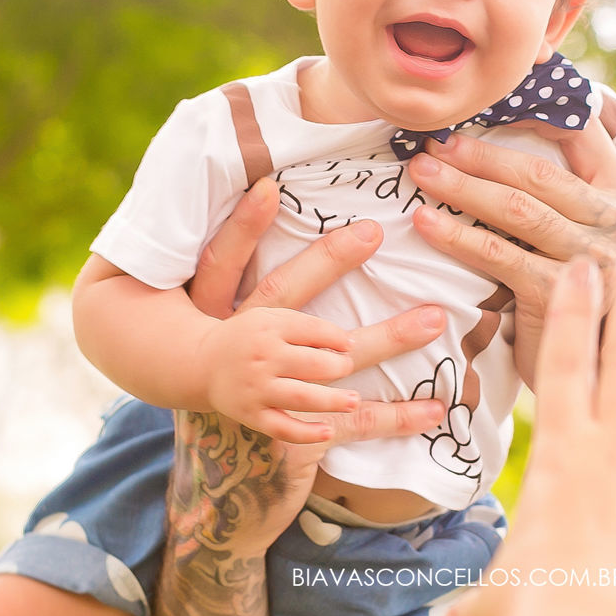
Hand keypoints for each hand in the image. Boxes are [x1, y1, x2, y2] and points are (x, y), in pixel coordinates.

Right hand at [173, 179, 447, 553]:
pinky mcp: (259, 419)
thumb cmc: (211, 313)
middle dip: (388, 338)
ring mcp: (261, 390)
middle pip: (332, 350)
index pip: (295, 286)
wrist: (179, 368)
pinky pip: (296, 431)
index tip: (374, 233)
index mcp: (257, 313)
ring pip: (319, 395)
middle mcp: (261, 352)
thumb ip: (242, 235)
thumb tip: (267, 184)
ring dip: (365, 393)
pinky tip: (359, 425)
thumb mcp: (218, 274)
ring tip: (426, 401)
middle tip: (436, 320)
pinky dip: (323, 430)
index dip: (331, 258)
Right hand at [195, 304, 362, 445]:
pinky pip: (282, 428)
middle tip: (348, 369)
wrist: (201, 364)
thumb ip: (304, 326)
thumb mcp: (269, 319)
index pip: (312, 330)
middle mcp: (261, 358)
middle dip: (339, 367)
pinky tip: (327, 432)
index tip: (349, 347)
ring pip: (301, 397)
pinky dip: (306, 433)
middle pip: (312, 364)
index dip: (338, 339)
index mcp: (267, 329)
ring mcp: (255, 389)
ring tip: (353, 401)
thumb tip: (348, 344)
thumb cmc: (247, 339)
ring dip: (332, 401)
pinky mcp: (250, 415)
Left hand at [406, 123, 615, 373]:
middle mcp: (615, 221)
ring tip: (421, 172)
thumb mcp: (595, 234)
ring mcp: (591, 258)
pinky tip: (426, 224)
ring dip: (462, 187)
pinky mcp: (561, 295)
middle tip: (433, 141)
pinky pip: (499, 256)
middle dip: (479, 154)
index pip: (584, 131)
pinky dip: (457, 236)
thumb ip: (572, 190)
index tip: (490, 96)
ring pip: (516, 209)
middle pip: (536, 173)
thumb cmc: (595, 292)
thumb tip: (526, 126)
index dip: (538, 106)